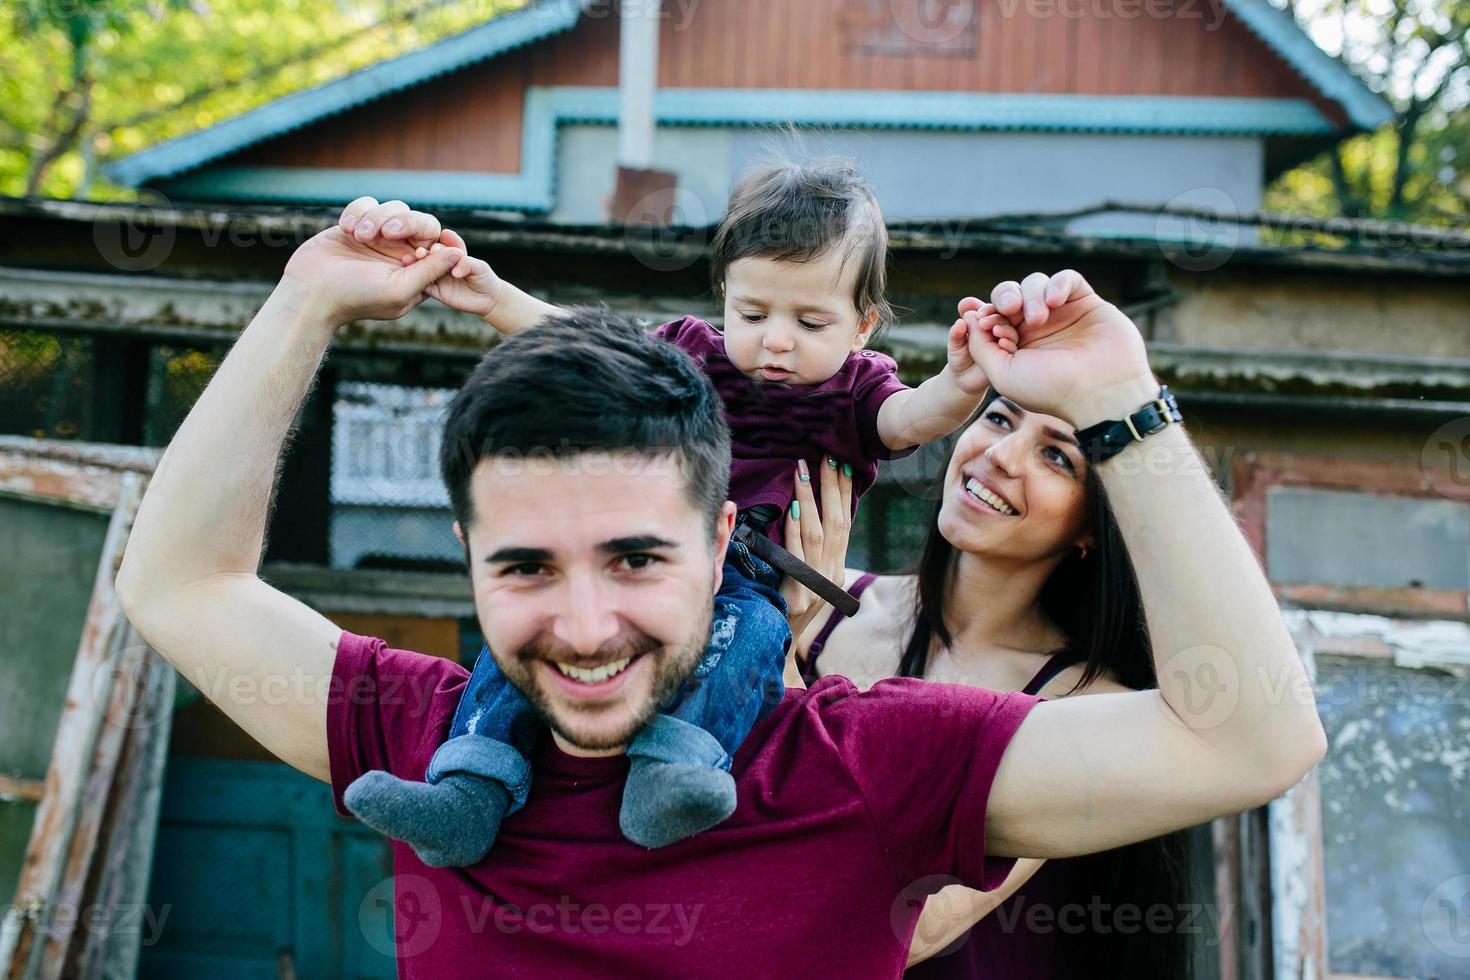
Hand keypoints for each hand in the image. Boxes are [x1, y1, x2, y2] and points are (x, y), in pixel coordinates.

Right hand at [279, 197, 463, 324]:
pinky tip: (345, 229)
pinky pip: (369, 203)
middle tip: (386, 233)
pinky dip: (358, 212)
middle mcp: (401, 254)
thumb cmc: (355, 296)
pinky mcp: (357, 225)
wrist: (309, 291)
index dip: (438, 243)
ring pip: (395, 209)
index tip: (418, 249)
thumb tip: (458, 254)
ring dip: (376, 218)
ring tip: (358, 236)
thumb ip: (430, 271)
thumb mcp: (399, 288)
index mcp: (417, 273)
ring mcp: (379, 239)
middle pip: (421, 222)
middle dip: (405, 222)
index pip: (442, 249)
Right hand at [403, 228, 506, 319]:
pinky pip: (424, 287)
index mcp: (452, 254)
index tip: (436, 247)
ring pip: (424, 270)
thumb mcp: (480, 268)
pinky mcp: (435, 291)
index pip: (443, 246)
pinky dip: (417, 283)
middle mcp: (442, 264)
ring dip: (416, 266)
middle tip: (420, 253)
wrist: (487, 299)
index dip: (439, 246)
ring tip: (410, 261)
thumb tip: (455, 271)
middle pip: (430, 256)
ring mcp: (437, 277)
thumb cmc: (485, 278)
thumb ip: (468, 265)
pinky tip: (411, 279)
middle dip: (425, 254)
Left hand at [780, 457, 853, 640]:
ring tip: (803, 470)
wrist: (781, 643)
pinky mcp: (799, 591)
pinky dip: (795, 528)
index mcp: (838, 568)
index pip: (846, 522)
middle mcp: (832, 574)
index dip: (845, 493)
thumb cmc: (790, 607)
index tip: (843, 464)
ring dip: (811, 498)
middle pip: (838, 522)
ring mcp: (817, 584)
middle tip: (828, 456)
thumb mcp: (810, 579)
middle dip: (833, 486)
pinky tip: (791, 506)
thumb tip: (809, 513)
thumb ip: (814, 552)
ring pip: (818, 532)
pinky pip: (797, 553)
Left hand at [946, 302, 1018, 394]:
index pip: (988, 310)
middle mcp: (999, 328)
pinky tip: (1002, 343)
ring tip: (995, 331)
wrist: (966, 380)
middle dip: (995, 317)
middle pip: (1003, 316)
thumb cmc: (959, 358)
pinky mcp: (1014, 354)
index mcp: (985, 320)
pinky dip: (1009, 343)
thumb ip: (956, 334)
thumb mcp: (955, 346)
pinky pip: (1015, 346)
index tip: (977, 314)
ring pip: (1011, 329)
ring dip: (1005, 328)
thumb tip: (960, 322)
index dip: (984, 310)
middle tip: (985, 322)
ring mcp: (1008, 341)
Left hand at [957, 270, 1156, 426]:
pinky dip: (1057, 284)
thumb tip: (969, 317)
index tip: (990, 325)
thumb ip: (980, 346)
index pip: (992, 315)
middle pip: (1011, 295)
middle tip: (1010, 309)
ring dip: (1031, 295)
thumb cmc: (1050, 389)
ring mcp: (1063, 314)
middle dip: (1004, 297)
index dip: (987, 315)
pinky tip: (1055, 301)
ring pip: (1036, 284)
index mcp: (1016, 345)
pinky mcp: (1087, 303)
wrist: (1100, 393)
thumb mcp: (1002, 373)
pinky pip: (1067, 278)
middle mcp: (1038, 328)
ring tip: (1039, 318)